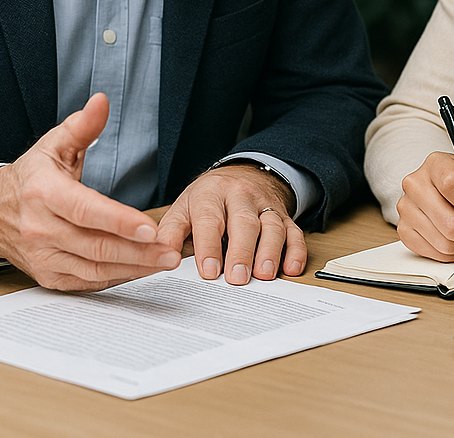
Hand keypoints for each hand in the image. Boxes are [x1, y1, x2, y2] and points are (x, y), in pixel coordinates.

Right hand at [0, 92, 180, 290]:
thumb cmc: (32, 175)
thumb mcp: (53, 144)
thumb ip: (82, 125)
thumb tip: (101, 101)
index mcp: (43, 193)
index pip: (85, 210)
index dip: (119, 221)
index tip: (150, 228)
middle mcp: (40, 228)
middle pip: (94, 245)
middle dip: (137, 251)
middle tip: (170, 252)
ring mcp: (43, 255)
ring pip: (93, 268)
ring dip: (132, 268)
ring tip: (164, 261)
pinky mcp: (47, 274)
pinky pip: (85, 281)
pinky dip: (115, 278)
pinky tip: (140, 270)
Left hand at [156, 164, 306, 284]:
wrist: (241, 174)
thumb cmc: (208, 199)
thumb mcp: (183, 208)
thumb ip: (170, 232)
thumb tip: (158, 256)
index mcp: (211, 193)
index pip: (210, 218)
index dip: (209, 244)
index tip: (209, 270)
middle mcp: (240, 196)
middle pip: (244, 222)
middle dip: (241, 251)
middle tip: (237, 278)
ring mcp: (265, 205)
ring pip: (271, 225)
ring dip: (270, 251)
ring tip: (264, 275)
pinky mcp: (284, 216)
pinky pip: (293, 231)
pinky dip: (295, 250)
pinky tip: (291, 268)